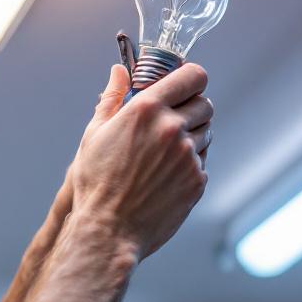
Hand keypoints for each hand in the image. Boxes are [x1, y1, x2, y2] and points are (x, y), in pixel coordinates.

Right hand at [69, 62, 212, 260]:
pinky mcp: (197, 180)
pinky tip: (164, 176)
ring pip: (206, 133)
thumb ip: (112, 98)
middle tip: (172, 120)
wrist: (109, 230)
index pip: (193, 76)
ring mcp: (188, 156)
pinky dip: (189, 164)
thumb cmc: (95, 183)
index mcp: (146, 110)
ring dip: (192, 136)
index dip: (190, 78)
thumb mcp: (94, 135)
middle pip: (205, 103)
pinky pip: (202, 161)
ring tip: (163, 153)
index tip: (183, 84)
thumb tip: (119, 72)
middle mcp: (172, 128)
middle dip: (191, 108)